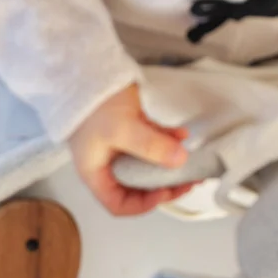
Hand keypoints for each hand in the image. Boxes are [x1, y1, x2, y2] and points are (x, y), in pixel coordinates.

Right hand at [68, 86, 190, 216]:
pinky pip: (153, 143)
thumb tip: (181, 160)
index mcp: (97, 173)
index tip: (164, 191)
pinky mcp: (130, 130)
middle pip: (137, 188)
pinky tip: (181, 134)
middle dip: (164, 186)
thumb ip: (152, 147)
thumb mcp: (123, 129)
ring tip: (192, 159)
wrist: (86, 72)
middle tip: (188, 180)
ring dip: (170, 165)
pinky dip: (168, 141)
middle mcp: (108, 165)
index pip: (118, 204)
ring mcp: (120, 148)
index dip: (142, 205)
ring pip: (149, 166)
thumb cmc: (94, 106)